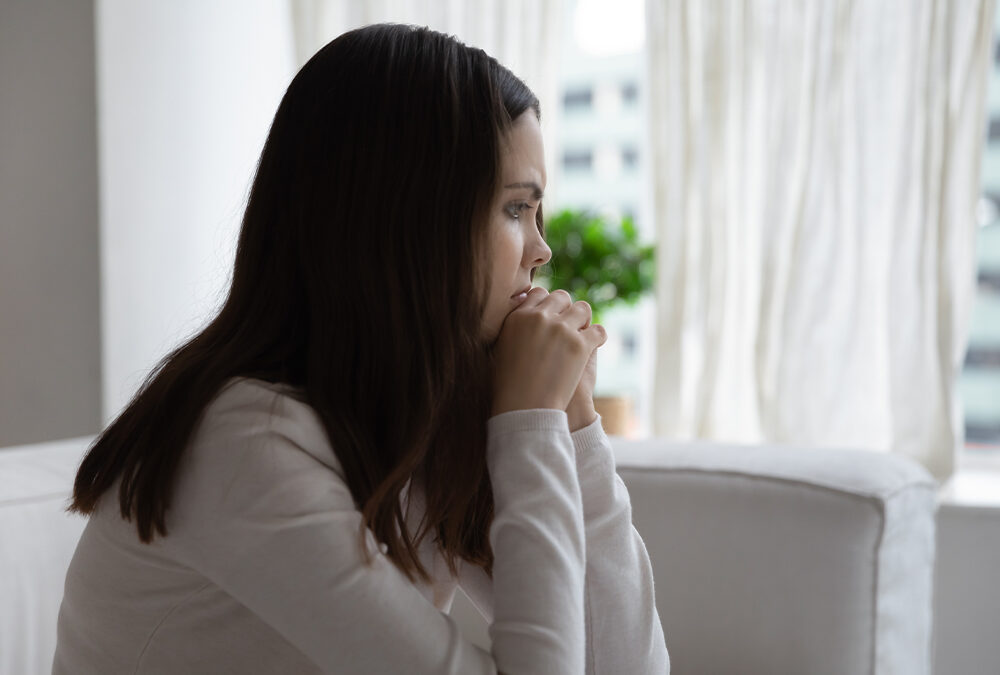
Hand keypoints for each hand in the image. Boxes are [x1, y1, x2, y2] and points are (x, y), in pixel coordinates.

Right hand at [492, 288, 606, 415]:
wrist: (525, 408)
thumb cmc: (509, 386)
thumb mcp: (501, 350)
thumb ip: (513, 329)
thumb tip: (524, 316)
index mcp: (518, 316)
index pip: (539, 293)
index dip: (549, 304)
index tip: (553, 316)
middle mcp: (540, 317)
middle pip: (562, 297)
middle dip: (567, 310)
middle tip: (569, 326)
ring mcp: (561, 329)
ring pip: (583, 309)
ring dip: (584, 320)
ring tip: (583, 335)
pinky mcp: (580, 345)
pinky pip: (598, 330)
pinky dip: (598, 337)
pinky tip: (593, 346)